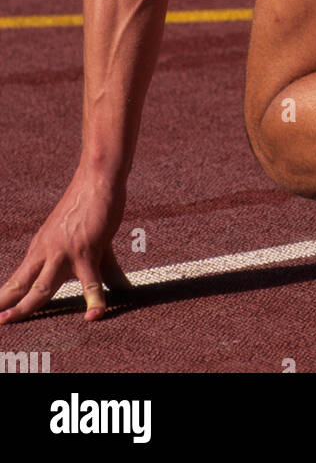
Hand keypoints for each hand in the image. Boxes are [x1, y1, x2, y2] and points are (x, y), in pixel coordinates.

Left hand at [0, 169, 131, 323]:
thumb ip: (104, 268)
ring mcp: (65, 253)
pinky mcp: (88, 251)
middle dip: (9, 306)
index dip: (5, 298)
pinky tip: (93, 316)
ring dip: (26, 306)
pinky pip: (91, 282)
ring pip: (42, 288)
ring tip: (10, 320)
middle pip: (22, 286)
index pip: (18, 280)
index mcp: (41, 249)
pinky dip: (93, 301)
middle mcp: (47, 253)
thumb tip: (121, 289)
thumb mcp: (91, 240)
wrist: (98, 178)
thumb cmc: (91, 206)